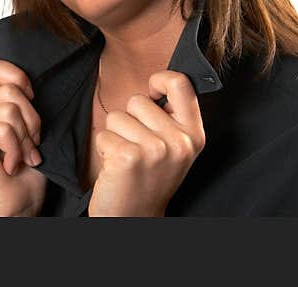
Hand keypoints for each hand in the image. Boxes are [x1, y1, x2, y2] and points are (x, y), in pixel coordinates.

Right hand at [0, 57, 47, 216]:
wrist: (16, 204)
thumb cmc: (25, 170)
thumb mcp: (29, 126)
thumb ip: (21, 101)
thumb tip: (26, 85)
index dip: (17, 77)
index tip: (30, 102)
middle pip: (11, 90)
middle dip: (31, 120)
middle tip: (30, 146)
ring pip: (10, 109)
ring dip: (25, 138)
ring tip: (21, 156)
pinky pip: (3, 128)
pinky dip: (16, 149)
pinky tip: (10, 164)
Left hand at [87, 70, 205, 216]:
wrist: (135, 217)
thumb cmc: (149, 178)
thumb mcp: (174, 146)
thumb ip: (170, 116)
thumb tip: (157, 81)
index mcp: (194, 135)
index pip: (180, 83)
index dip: (160, 79)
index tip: (151, 92)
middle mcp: (179, 142)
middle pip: (138, 100)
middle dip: (129, 119)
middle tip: (137, 148)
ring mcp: (154, 150)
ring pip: (116, 116)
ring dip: (115, 135)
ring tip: (127, 158)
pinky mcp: (128, 157)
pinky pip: (103, 134)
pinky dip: (104, 149)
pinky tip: (116, 168)